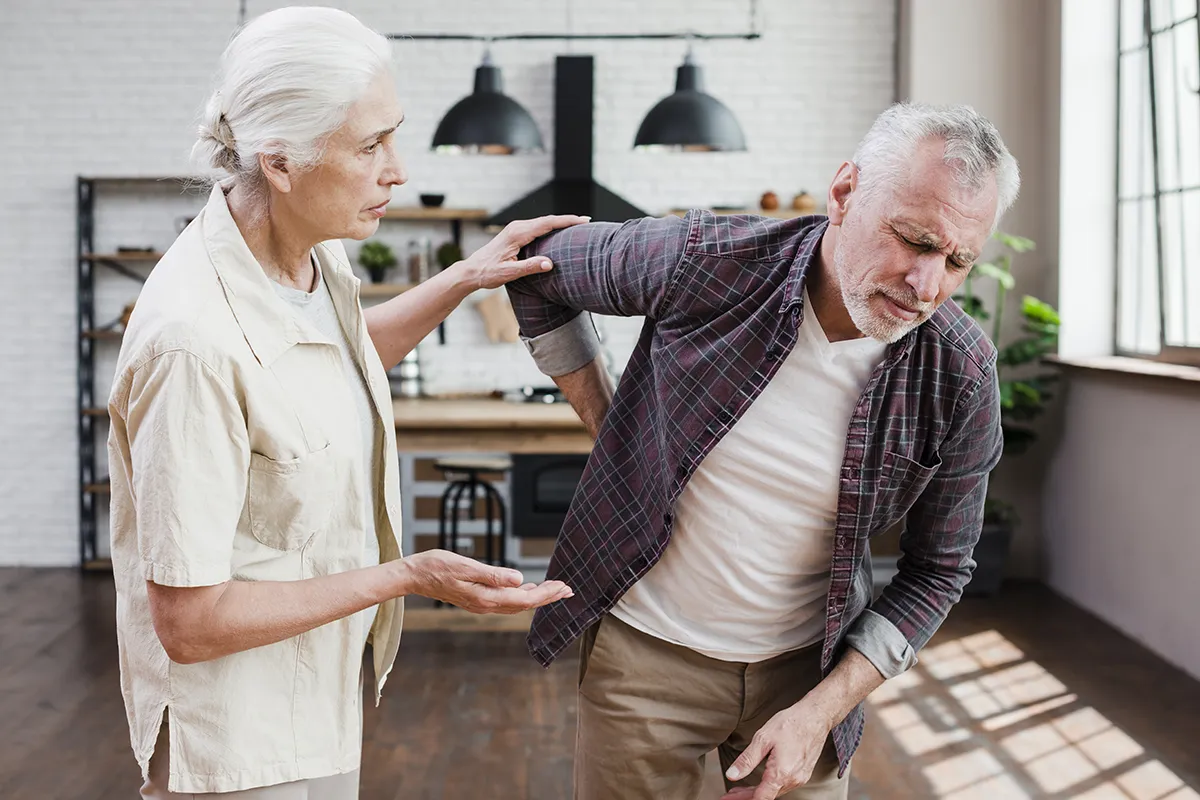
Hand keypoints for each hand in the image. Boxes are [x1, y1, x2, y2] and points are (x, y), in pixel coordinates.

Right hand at [400, 550, 572, 613]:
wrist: (414, 576)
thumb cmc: (437, 566)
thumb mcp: (467, 566)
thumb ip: (493, 575)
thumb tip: (520, 580)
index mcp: (486, 597)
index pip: (524, 598)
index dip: (546, 594)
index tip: (564, 587)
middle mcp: (486, 605)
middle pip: (524, 604)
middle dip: (547, 597)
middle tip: (567, 590)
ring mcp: (481, 604)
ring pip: (516, 604)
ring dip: (536, 597)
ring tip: (553, 589)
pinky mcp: (476, 600)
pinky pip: (506, 601)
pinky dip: (521, 596)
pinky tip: (526, 588)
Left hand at [455, 215, 589, 289]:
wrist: (471, 271)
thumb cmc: (488, 273)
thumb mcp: (509, 273)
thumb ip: (530, 267)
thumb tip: (550, 264)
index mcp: (517, 233)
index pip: (547, 223)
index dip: (567, 221)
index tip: (583, 220)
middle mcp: (517, 227)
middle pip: (547, 220)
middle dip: (567, 220)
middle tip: (587, 222)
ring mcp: (516, 229)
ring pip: (543, 222)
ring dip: (560, 223)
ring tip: (577, 225)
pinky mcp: (515, 233)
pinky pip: (537, 227)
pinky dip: (551, 227)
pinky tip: (559, 232)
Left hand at [720, 700, 834, 799]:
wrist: (815, 717)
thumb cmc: (791, 723)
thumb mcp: (763, 738)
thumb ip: (747, 760)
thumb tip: (732, 775)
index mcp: (781, 773)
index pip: (759, 797)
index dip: (742, 798)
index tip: (728, 796)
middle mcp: (793, 780)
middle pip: (767, 796)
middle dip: (747, 796)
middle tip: (731, 793)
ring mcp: (800, 778)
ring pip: (775, 792)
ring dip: (758, 792)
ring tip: (741, 789)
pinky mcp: (803, 773)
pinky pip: (784, 785)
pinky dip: (770, 786)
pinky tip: (762, 781)